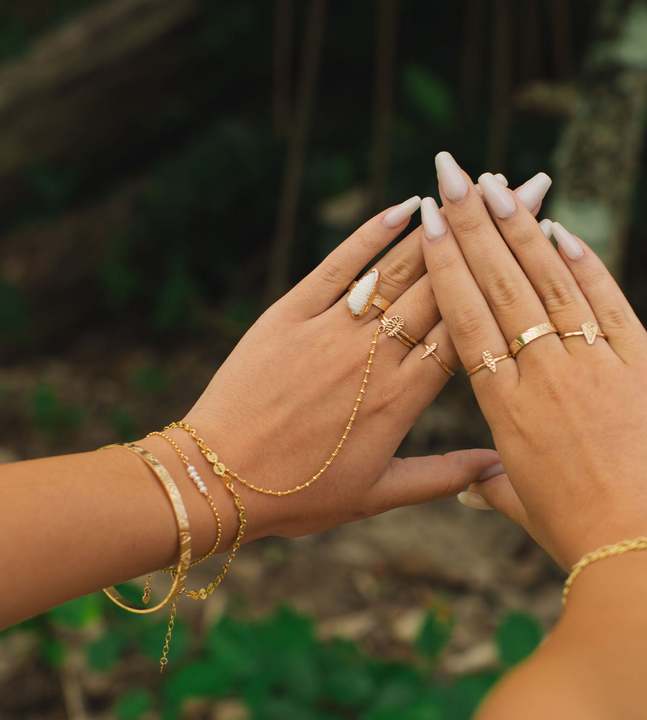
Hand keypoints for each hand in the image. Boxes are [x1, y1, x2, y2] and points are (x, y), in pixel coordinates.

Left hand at [161, 196, 498, 542]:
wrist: (218, 480)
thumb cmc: (298, 495)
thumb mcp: (376, 496)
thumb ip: (441, 477)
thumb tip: (497, 467)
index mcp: (401, 400)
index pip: (466, 333)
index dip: (501, 290)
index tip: (530, 256)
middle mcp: (373, 357)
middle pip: (442, 290)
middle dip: (485, 244)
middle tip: (520, 197)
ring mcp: (330, 331)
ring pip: (396, 271)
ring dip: (438, 229)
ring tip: (472, 193)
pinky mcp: (289, 314)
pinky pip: (337, 265)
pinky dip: (370, 234)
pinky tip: (404, 206)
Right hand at [424, 152, 646, 568]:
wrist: (645, 550)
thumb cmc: (577, 531)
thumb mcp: (525, 506)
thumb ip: (492, 486)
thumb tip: (470, 489)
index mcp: (503, 403)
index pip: (465, 317)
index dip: (448, 265)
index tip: (432, 222)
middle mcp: (541, 371)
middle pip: (500, 285)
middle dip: (475, 223)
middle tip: (454, 173)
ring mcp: (592, 362)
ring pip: (548, 281)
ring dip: (521, 229)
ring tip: (499, 183)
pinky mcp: (639, 363)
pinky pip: (604, 302)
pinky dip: (583, 263)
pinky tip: (560, 229)